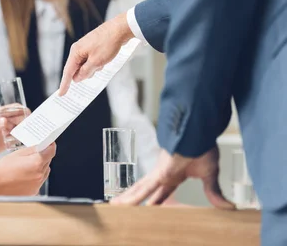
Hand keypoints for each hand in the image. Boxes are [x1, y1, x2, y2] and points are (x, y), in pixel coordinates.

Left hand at [0, 103, 28, 158]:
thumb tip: (4, 120)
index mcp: (2, 114)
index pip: (17, 108)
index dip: (23, 111)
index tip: (26, 118)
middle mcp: (7, 120)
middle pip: (22, 118)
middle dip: (25, 123)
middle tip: (24, 130)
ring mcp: (10, 129)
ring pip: (23, 128)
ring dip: (24, 132)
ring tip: (21, 137)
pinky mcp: (11, 139)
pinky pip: (21, 138)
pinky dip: (22, 139)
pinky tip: (20, 143)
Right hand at [0, 143, 55, 195]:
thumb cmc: (2, 169)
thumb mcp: (18, 153)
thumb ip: (32, 149)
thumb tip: (42, 146)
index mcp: (36, 163)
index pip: (51, 151)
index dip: (50, 146)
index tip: (48, 144)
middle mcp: (39, 175)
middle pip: (48, 162)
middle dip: (43, 157)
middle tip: (35, 153)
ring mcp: (36, 185)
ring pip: (44, 173)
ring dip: (40, 168)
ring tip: (27, 165)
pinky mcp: (33, 193)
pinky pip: (39, 182)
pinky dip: (35, 177)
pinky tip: (25, 175)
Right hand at [59, 12, 132, 95]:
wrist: (120, 29)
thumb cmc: (108, 44)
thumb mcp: (96, 62)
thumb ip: (85, 72)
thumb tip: (77, 78)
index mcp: (76, 52)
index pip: (68, 72)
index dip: (65, 84)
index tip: (61, 94)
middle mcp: (78, 49)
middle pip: (76, 68)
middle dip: (85, 73)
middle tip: (97, 69)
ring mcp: (85, 47)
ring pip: (85, 65)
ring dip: (93, 68)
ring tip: (103, 61)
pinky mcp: (93, 47)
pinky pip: (91, 60)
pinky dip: (97, 63)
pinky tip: (105, 59)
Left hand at [110, 146, 234, 209]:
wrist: (199, 133)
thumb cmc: (203, 145)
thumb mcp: (210, 175)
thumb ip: (214, 192)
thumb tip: (227, 206)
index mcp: (174, 175)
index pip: (162, 193)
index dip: (155, 201)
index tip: (148, 208)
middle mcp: (163, 175)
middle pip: (146, 192)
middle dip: (136, 200)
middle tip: (123, 208)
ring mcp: (159, 174)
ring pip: (140, 190)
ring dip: (129, 199)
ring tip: (115, 207)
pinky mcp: (159, 173)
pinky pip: (144, 189)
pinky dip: (133, 197)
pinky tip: (122, 204)